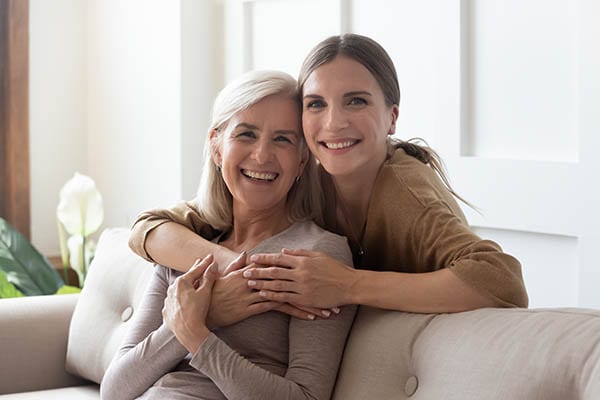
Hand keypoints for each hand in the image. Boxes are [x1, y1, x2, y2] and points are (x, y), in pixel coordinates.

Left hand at [162, 255, 217, 353]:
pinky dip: (180, 299)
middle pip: (186, 278)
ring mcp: (168, 301)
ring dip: (187, 285)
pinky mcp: (167, 311)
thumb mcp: (205, 292)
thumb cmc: (197, 312)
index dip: (205, 263)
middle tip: (200, 262)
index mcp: (181, 282)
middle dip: (195, 270)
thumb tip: (213, 265)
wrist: (188, 332)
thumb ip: (209, 277)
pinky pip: (174, 302)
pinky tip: (185, 300)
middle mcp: (172, 289)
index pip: (196, 270)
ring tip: (193, 282)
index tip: (211, 257)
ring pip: (179, 290)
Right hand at [208, 252, 331, 324]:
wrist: (200, 307)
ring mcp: (253, 292)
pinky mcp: (252, 307)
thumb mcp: (225, 275)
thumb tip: (246, 254)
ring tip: (324, 308)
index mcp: (250, 269)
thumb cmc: (212, 292)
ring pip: (287, 293)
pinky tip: (308, 316)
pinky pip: (278, 307)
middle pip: (288, 280)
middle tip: (326, 292)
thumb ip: (238, 264)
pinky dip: (294, 311)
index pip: (279, 268)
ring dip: (307, 302)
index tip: (315, 275)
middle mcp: (254, 278)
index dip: (298, 272)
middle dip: (308, 287)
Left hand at [245, 248, 356, 308]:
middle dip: (258, 271)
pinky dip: (273, 295)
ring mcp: (302, 286)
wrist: (349, 285)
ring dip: (262, 284)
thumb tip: (283, 251)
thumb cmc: (335, 269)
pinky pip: (285, 297)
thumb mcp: (318, 256)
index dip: (265, 258)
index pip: (279, 258)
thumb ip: (300, 253)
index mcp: (303, 261)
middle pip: (275, 271)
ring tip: (249, 283)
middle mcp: (301, 273)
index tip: (253, 258)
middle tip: (244, 272)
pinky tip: (263, 294)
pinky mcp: (305, 298)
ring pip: (277, 285)